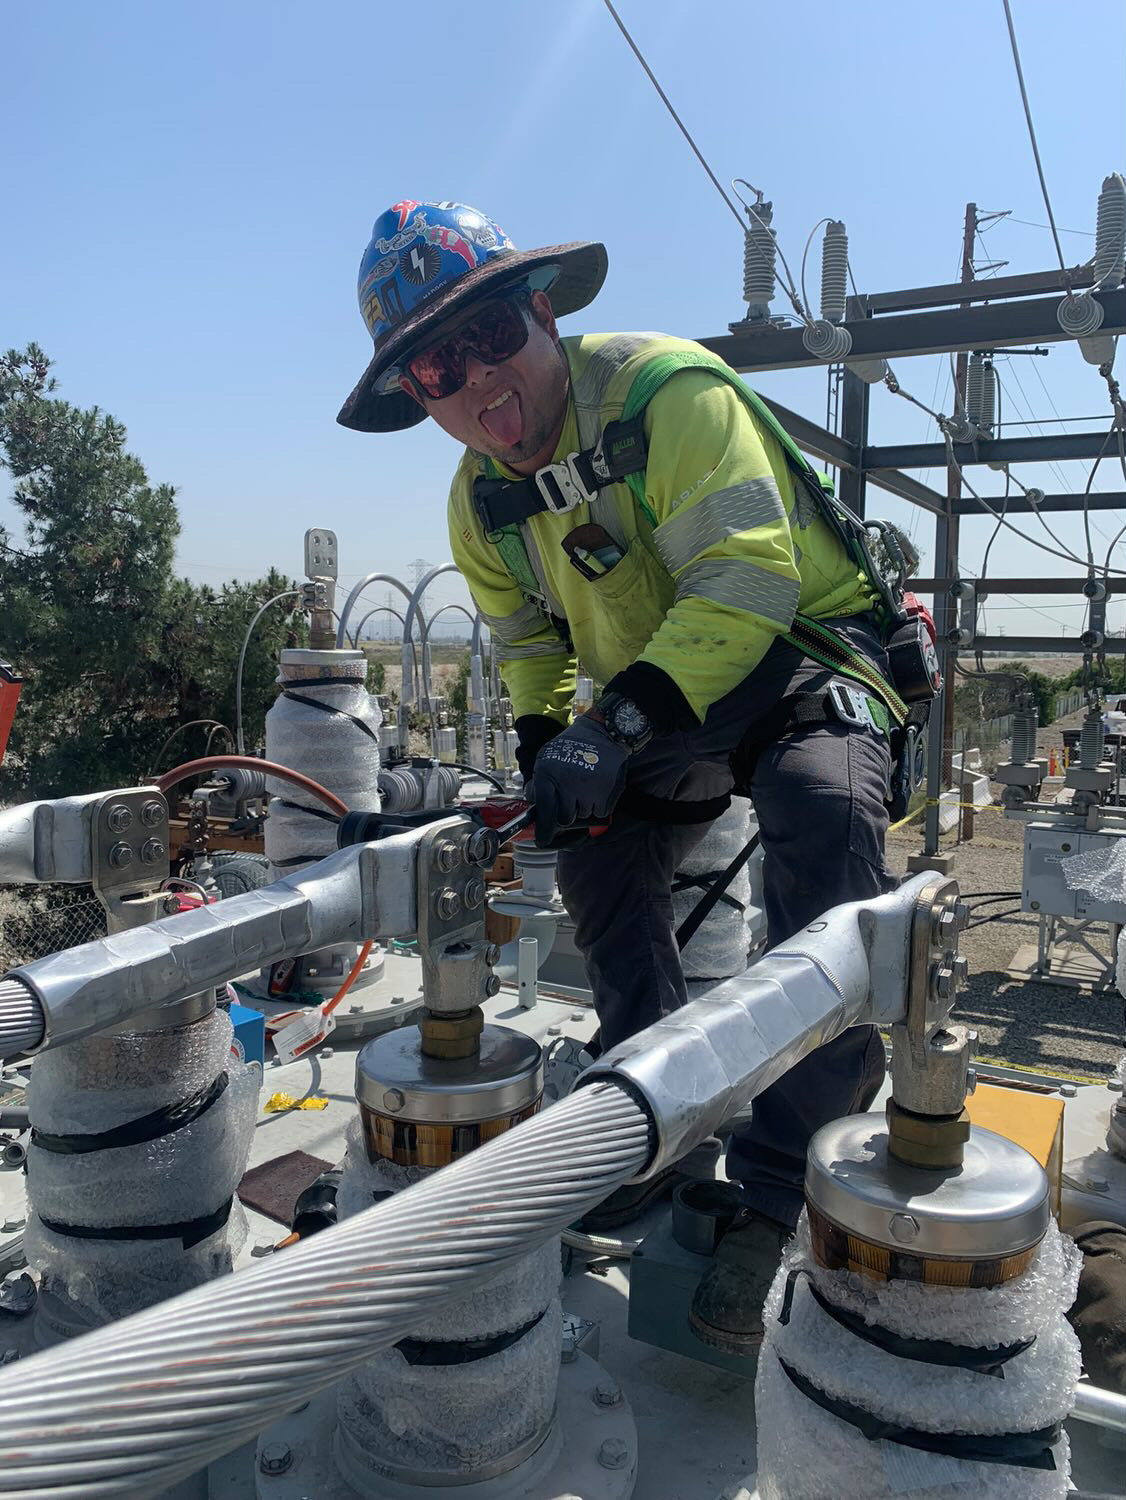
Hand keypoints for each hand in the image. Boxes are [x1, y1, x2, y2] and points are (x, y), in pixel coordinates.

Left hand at [525, 714, 628, 846]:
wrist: (603, 732)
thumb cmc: (572, 746)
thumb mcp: (547, 758)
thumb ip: (539, 783)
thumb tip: (533, 805)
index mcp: (548, 776)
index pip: (544, 812)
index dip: (544, 831)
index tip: (543, 841)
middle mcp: (567, 785)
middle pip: (565, 819)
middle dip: (567, 812)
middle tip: (571, 797)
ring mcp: (588, 791)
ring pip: (583, 815)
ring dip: (584, 806)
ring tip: (585, 785)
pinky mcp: (606, 794)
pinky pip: (600, 812)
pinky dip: (600, 804)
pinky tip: (598, 787)